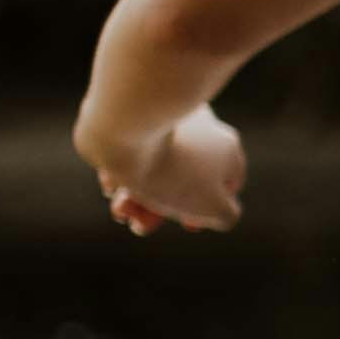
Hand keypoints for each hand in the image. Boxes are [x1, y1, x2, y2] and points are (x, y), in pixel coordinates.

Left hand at [99, 105, 245, 235]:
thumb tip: (220, 212)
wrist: (126, 128)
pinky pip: (133, 149)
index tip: (186, 226)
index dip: (209, 210)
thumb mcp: (214, 207)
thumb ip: (226, 215)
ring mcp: (168, 118)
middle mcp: (203, 127)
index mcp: (228, 147)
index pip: (228, 184)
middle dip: (162, 207)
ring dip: (139, 195)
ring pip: (156, 165)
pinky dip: (125, 170)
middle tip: (139, 224)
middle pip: (185, 178)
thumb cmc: (174, 170)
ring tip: (120, 208)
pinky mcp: (136, 112)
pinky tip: (111, 185)